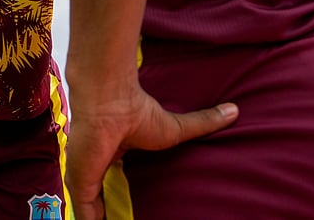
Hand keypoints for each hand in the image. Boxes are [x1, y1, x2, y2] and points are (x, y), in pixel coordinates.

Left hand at [65, 82, 236, 219]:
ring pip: (90, 209)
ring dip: (100, 218)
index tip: (136, 210)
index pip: (112, 180)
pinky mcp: (78, 184)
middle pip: (99, 198)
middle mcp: (94, 166)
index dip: (119, 195)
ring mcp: (84, 176)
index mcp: (112, 154)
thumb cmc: (138, 113)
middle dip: (109, 211)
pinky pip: (85, 214)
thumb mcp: (176, 128)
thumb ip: (203, 124)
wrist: (110, 105)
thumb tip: (234, 111)